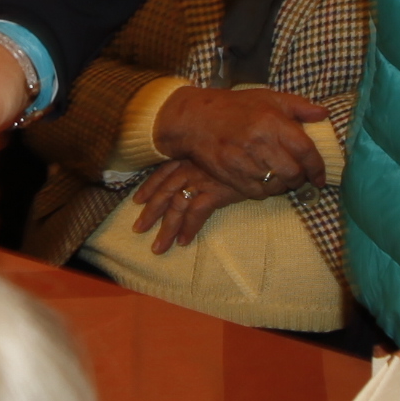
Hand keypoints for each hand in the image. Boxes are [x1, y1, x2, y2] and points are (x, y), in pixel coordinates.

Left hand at [125, 160, 241, 250]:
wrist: (262, 153)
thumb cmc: (240, 154)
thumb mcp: (215, 154)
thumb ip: (203, 162)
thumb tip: (194, 176)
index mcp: (188, 157)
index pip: (162, 173)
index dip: (148, 187)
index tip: (137, 200)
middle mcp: (190, 168)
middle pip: (163, 192)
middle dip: (150, 212)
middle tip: (138, 229)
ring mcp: (201, 180)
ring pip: (176, 207)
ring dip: (166, 229)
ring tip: (158, 247)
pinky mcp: (214, 192)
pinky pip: (196, 214)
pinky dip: (189, 229)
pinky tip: (183, 242)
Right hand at [153, 84, 327, 194]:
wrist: (196, 120)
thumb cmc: (235, 107)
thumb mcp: (268, 97)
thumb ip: (299, 106)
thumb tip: (323, 114)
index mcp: (272, 122)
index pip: (305, 151)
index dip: (317, 167)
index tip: (320, 176)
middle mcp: (260, 143)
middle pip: (293, 173)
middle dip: (300, 178)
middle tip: (299, 176)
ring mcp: (245, 162)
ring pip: (277, 185)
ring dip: (283, 185)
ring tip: (280, 177)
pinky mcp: (232, 176)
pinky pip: (258, 193)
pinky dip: (266, 190)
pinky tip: (264, 180)